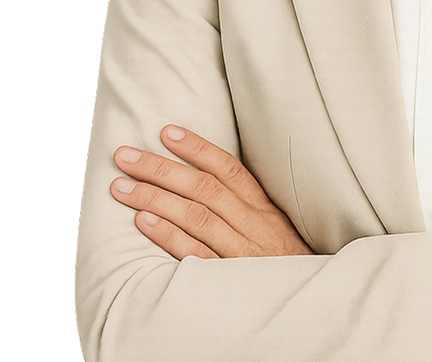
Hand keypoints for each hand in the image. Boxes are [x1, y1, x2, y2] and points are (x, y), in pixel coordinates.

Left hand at [110, 125, 313, 259]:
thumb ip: (244, 203)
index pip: (227, 168)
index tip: (166, 132)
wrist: (309, 299)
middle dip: (161, 168)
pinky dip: (169, 236)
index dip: (197, 148)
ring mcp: (241, 250)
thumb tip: (204, 175)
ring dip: (155, 197)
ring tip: (122, 187)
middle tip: (126, 156)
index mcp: (262, 206)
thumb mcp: (272, 225)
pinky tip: (144, 221)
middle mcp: (252, 222)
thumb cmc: (282, 260)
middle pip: (203, 188)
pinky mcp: (229, 279)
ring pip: (196, 216)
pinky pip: (196, 253)